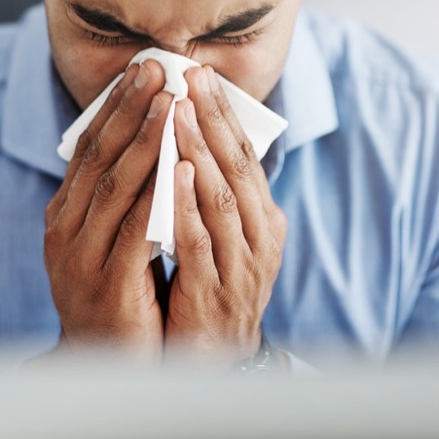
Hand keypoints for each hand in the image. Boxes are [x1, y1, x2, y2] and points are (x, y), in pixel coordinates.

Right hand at [42, 59, 173, 360]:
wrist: (107, 371)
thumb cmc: (120, 299)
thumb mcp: (112, 240)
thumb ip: (123, 198)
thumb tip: (152, 141)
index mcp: (65, 215)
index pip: (88, 148)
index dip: (115, 107)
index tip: (142, 69)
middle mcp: (65, 230)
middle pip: (97, 157)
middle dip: (128, 110)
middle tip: (154, 69)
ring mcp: (81, 257)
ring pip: (113, 186)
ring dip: (142, 141)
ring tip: (168, 103)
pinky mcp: (107, 284)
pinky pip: (133, 230)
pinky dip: (154, 195)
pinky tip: (177, 167)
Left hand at [167, 64, 287, 366]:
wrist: (212, 364)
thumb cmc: (212, 290)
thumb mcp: (223, 236)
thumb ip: (214, 194)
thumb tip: (190, 136)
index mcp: (264, 220)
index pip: (245, 156)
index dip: (224, 114)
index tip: (200, 74)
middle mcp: (260, 238)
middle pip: (238, 168)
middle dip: (214, 119)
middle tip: (192, 76)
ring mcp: (241, 267)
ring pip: (222, 198)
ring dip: (199, 152)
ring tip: (179, 111)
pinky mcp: (214, 293)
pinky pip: (201, 242)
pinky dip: (188, 206)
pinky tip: (174, 175)